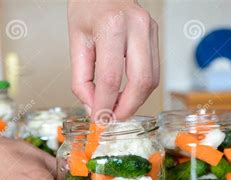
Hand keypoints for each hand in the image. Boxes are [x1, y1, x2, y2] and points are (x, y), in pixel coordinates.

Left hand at [68, 0, 159, 119]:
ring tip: (117, 109)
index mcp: (111, 26)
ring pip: (152, 79)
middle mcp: (136, 26)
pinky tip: (126, 94)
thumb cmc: (86, 8)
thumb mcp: (75, 42)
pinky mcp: (155, 35)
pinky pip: (154, 71)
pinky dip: (141, 89)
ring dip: (136, 101)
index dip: (105, 105)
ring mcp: (150, 29)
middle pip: (140, 82)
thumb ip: (81, 79)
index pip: (111, 78)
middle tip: (111, 119)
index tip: (98, 119)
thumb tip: (93, 108)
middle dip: (126, 108)